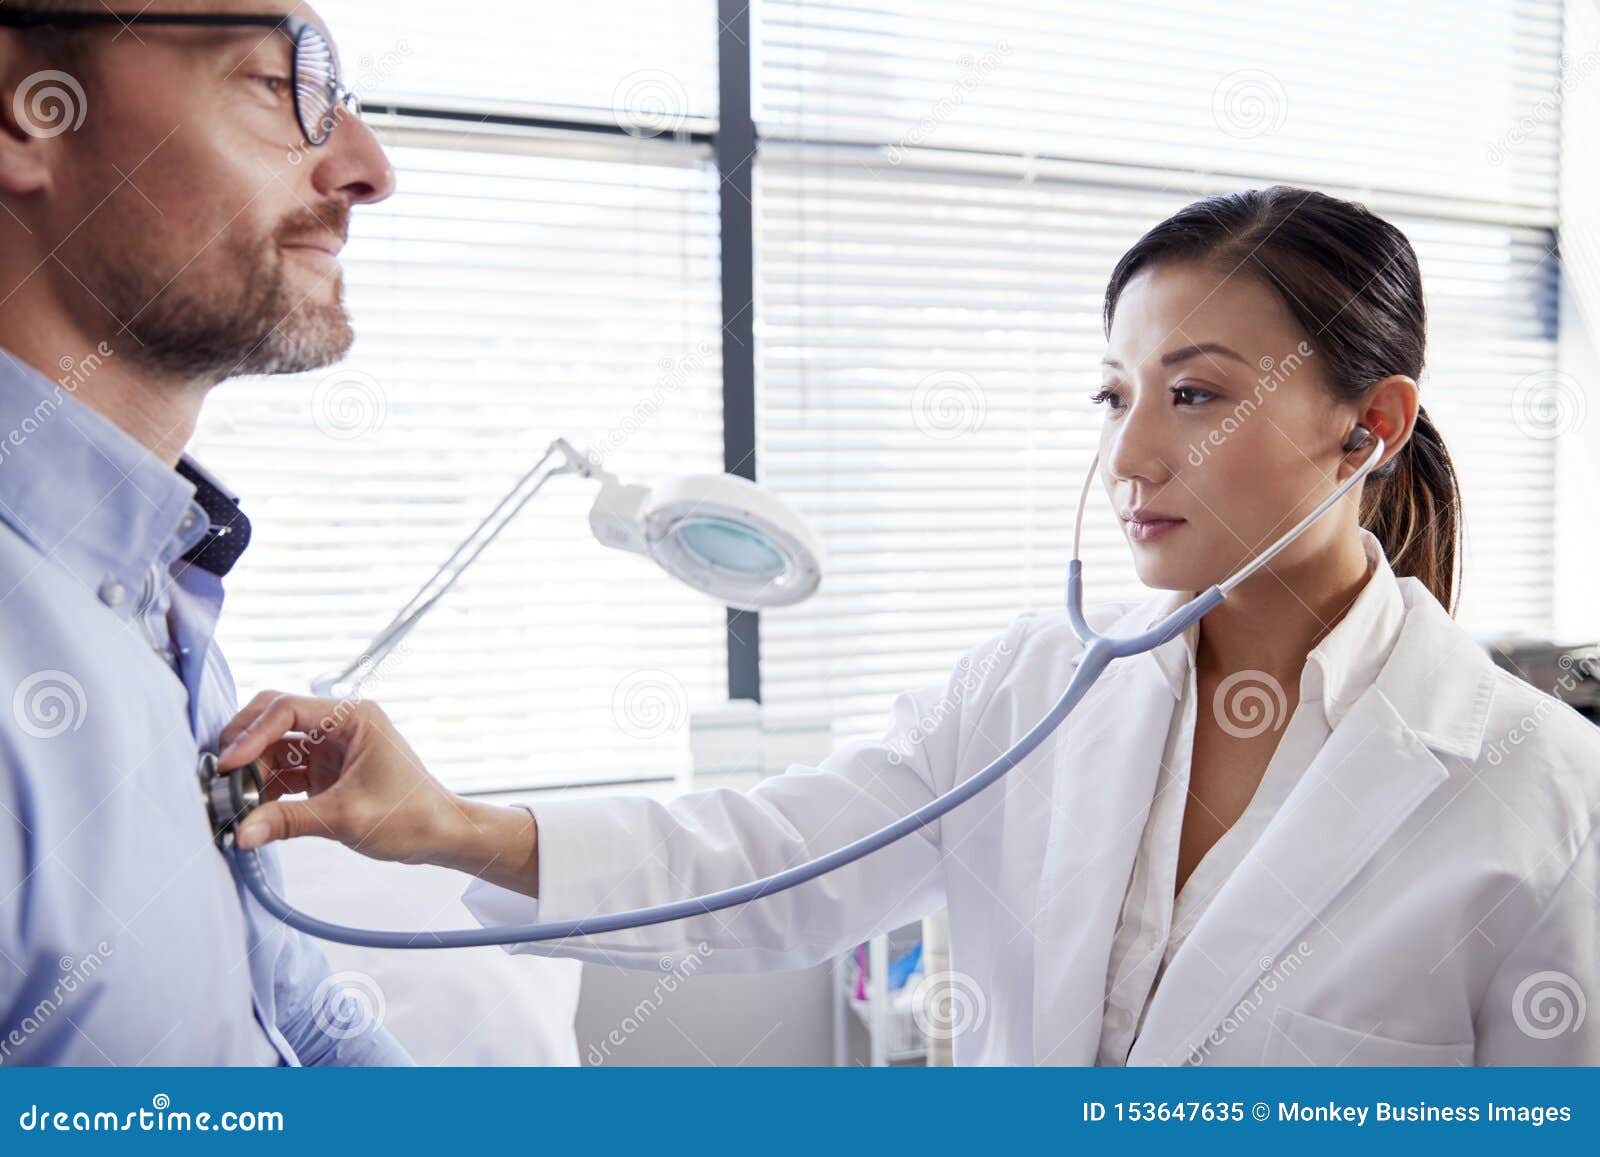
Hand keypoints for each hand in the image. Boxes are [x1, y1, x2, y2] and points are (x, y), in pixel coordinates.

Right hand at [216, 693, 535, 890]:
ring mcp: (332, 746)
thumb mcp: (346, 818)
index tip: (228, 764)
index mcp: (353, 717)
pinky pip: (285, 770)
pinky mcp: (326, 770)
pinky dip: (266, 788)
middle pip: (274, 720)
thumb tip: (241, 833)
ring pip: (275, 747)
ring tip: (232, 799)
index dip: (251, 734)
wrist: (441, 835)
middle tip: (219, 776)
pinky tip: (250, 809)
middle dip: (245, 745)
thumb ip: (289, 822)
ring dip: (252, 771)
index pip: (287, 710)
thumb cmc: (409, 817)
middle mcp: (340, 723)